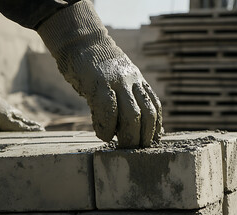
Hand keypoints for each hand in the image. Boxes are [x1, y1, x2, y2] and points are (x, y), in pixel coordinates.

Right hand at [37, 0, 161, 147]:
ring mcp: (117, 81)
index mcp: (138, 81)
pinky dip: (106, 127)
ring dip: (128, 136)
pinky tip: (103, 134)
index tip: (149, 141)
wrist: (80, 42)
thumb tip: (135, 126)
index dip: (155, 127)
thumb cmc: (96, 67)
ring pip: (133, 115)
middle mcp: (132, 81)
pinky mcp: (99, 82)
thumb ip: (127, 98)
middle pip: (147, 114)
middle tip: (134, 149)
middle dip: (143, 137)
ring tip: (119, 145)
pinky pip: (108, 110)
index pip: (155, 107)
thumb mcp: (118, 80)